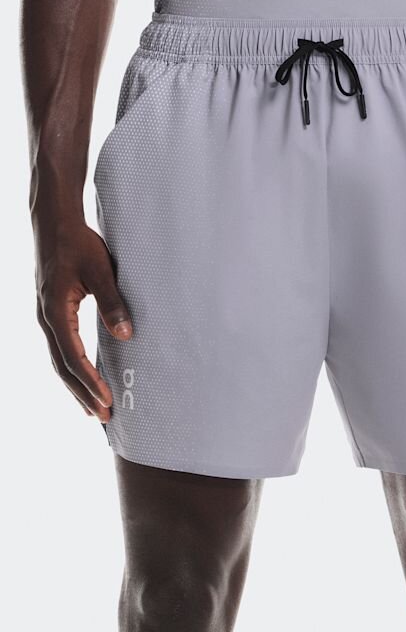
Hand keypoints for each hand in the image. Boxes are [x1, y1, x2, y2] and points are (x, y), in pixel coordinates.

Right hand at [35, 221, 132, 420]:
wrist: (54, 222)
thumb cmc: (77, 243)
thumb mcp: (99, 271)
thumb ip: (112, 303)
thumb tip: (127, 335)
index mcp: (55, 311)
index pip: (72, 357)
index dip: (89, 382)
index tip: (106, 401)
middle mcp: (46, 318)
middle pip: (62, 366)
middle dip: (82, 393)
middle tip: (103, 416)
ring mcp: (46, 316)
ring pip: (59, 360)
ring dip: (76, 385)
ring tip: (92, 407)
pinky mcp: (52, 311)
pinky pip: (60, 348)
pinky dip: (71, 368)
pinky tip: (83, 377)